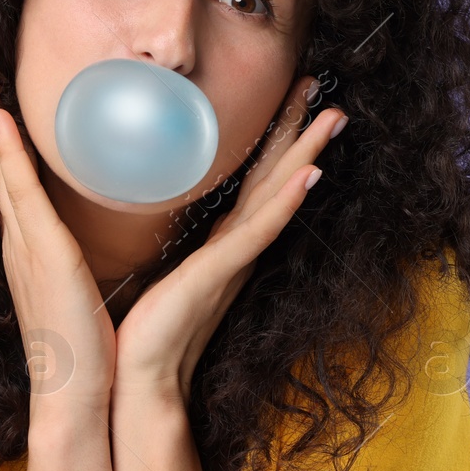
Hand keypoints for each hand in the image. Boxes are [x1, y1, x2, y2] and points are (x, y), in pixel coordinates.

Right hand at [0, 73, 117, 418]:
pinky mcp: (43, 253)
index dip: (0, 141)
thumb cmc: (87, 349)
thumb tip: (73, 243)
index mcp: (30, 249)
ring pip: (4, 170)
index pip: (12, 182)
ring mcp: (26, 245)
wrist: (77, 394)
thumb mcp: (78, 293)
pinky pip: (21, 192)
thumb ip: (71, 264)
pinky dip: (8, 155)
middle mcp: (19, 241)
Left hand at [113, 74, 346, 404]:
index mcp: (220, 243)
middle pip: (275, 177)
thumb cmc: (142, 330)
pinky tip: (309, 174)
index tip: (293, 99)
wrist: (137, 379)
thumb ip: (167, 242)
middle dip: (300, 132)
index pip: (255, 180)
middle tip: (326, 91)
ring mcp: (234, 259)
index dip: (276, 139)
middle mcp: (235, 247)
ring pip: (278, 194)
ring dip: (306, 153)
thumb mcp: (158, 271)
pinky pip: (261, 230)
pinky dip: (286, 202)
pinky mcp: (222, 273)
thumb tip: (148, 205)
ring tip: (332, 116)